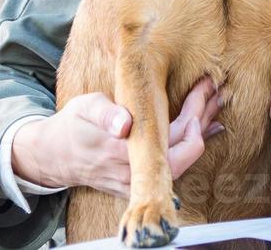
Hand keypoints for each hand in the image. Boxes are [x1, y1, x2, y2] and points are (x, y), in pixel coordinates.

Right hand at [12, 74, 224, 198]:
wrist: (54, 155)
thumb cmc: (73, 125)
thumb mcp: (85, 109)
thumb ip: (104, 114)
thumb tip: (123, 125)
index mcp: (125, 153)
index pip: (175, 142)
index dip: (195, 118)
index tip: (204, 89)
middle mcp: (135, 173)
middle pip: (184, 150)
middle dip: (203, 118)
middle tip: (216, 90)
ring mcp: (137, 181)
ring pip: (180, 158)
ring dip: (199, 130)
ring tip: (214, 105)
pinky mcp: (137, 180)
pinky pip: (170, 165)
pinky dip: (187, 143)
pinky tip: (201, 127)